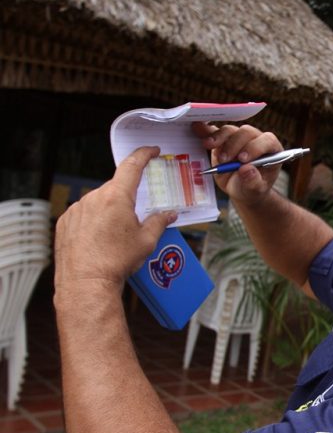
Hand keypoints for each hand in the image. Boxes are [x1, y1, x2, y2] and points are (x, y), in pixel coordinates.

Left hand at [54, 147, 176, 291]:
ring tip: (116, 236)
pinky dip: (93, 221)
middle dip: (127, 199)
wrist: (86, 282)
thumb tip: (169, 215)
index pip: (131, 166)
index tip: (151, 151)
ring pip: (98, 202)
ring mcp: (76, 209)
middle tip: (136, 218)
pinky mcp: (65, 222)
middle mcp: (94, 198)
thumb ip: (159, 222)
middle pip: (115, 188)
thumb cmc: (116, 261)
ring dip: (109, 211)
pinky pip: (83, 214)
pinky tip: (100, 240)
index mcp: (116, 197)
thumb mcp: (146, 241)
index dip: (143, 155)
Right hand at [192, 122, 283, 204]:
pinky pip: (213, 131)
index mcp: (271, 149)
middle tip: (225, 160)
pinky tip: (196, 128)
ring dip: (219, 139)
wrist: (241, 189)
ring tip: (211, 152)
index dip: (255, 147)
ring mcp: (238, 137)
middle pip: (246, 133)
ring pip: (230, 130)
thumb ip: (253, 181)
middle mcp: (255, 139)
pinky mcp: (223, 139)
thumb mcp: (255, 190)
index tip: (243, 160)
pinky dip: (205, 130)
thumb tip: (246, 169)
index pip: (267, 141)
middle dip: (234, 145)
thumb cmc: (252, 188)